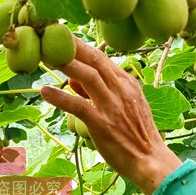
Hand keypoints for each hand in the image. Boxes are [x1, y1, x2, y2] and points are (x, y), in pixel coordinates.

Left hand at [39, 39, 182, 194]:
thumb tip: (73, 78)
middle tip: (53, 34)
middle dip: (73, 46)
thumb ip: (100, 91)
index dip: (83, 46)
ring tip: (47, 55)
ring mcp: (112, 106)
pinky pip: (78, 106)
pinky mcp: (102, 124)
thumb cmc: (136, 134)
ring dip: (67, 64)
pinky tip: (44, 90)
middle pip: (95, 60)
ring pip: (88, 77)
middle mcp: (121, 90)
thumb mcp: (125, 105)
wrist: (151, 160)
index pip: (102, 58)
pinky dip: (60, 97)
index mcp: (127, 83)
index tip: (66, 36)